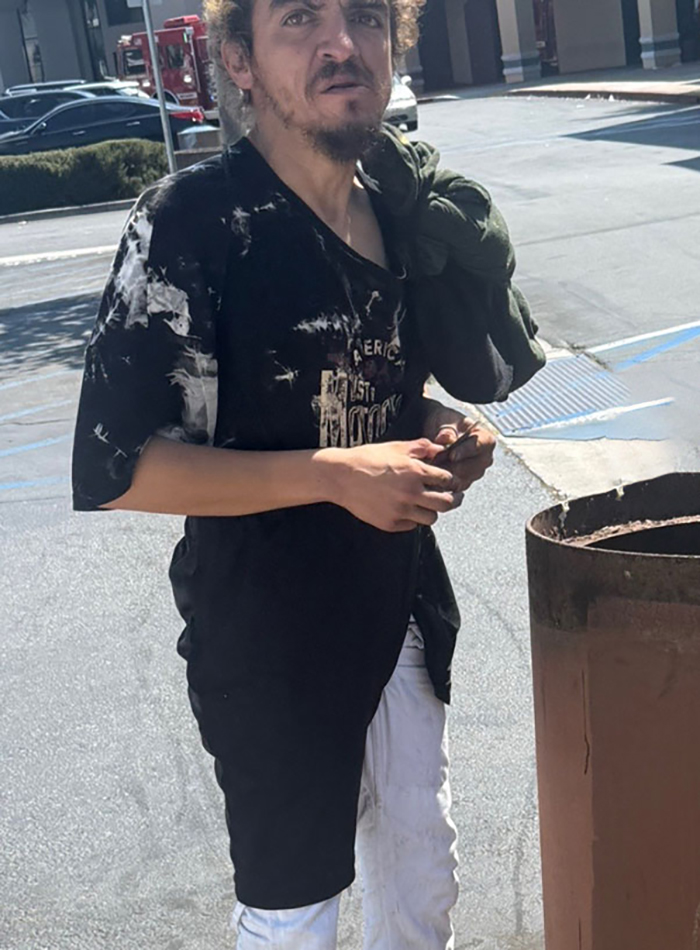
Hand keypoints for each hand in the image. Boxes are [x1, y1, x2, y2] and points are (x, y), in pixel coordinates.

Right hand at [328, 439, 463, 532]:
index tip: (448, 481)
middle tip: (447, 496)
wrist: (340, 476)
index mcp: (415, 472)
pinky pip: (411, 526)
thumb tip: (439, 450)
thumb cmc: (367, 459)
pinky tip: (405, 509)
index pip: (448, 480)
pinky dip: (412, 518)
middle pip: (445, 504)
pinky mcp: (390, 524)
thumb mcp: (395, 447)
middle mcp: (410, 493)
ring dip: (430, 511)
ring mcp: (400, 511)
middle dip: (449, 499)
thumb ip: (421, 448)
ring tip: (424, 504)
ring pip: (431, 518)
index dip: (450, 480)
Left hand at [423, 403, 495, 491]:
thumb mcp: (447, 422)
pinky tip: (431, 477)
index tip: (452, 455)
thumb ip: (448, 430)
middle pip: (470, 468)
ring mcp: (475, 473)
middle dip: (451, 465)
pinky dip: (441, 483)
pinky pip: (454, 487)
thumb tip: (446, 438)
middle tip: (434, 462)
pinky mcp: (464, 483)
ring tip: (430, 468)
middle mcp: (484, 459)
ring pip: (461, 479)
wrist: (438, 434)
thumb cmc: (446, 425)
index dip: (465, 452)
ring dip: (445, 475)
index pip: (478, 447)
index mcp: (486, 441)